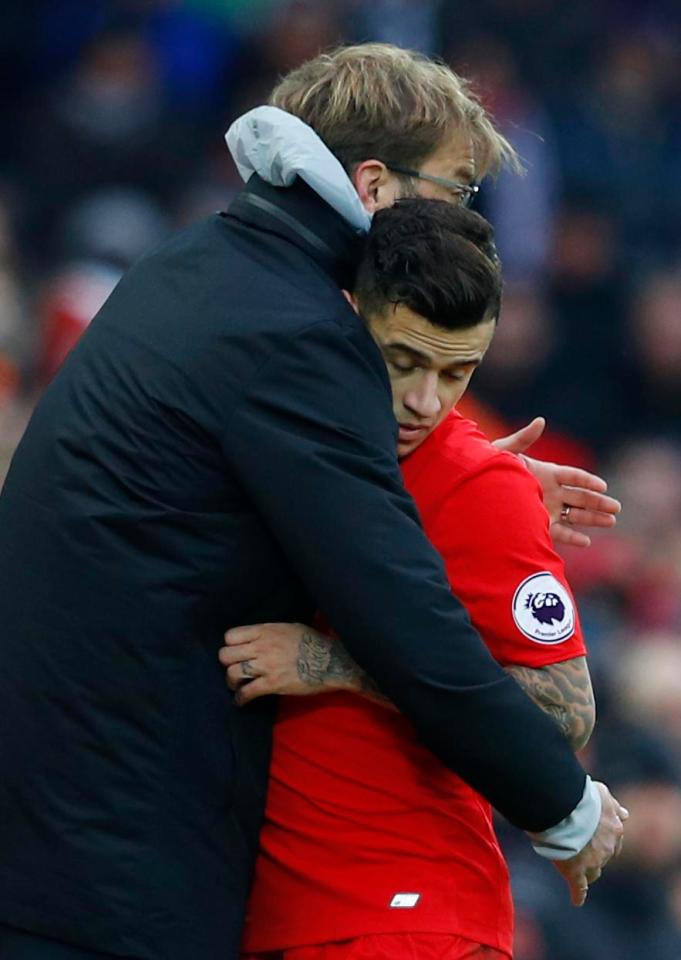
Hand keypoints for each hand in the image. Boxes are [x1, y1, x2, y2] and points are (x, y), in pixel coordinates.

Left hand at [219, 622, 335, 704]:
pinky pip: (247, 692)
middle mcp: (262, 647)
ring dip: (232, 682)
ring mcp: (266, 666)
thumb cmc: (314, 642)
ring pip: (232, 673)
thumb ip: (271, 632)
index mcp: (266, 631)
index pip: (231, 636)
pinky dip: (241, 699)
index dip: (230, 645)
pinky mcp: (273, 684)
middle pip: (225, 655)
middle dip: (227, 664)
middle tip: (234, 669)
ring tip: (237, 686)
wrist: (331, 661)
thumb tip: (259, 637)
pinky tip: (241, 702)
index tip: (236, 652)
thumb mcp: (290, 628)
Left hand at [493, 417, 620, 547]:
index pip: (573, 475)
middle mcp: (550, 491)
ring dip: (593, 519)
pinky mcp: (540, 526)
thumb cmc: (487, 469)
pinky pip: (560, 533)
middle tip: (617, 508)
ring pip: (575, 515)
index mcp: (546, 472)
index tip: (602, 486)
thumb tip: (540, 421)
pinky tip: (586, 541)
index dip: (587, 480)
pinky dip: (573, 537)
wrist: (474, 494)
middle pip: (580, 497)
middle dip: (598, 502)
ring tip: (611, 522)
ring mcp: (547, 510)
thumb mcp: (504, 452)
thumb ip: (523, 439)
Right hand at [553, 782, 628, 906]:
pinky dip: (578, 895)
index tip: (596, 839)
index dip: (603, 840)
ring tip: (579, 871)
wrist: (565, 807)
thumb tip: (626, 815)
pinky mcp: (576, 871)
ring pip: (594, 872)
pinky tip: (577, 901)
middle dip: (597, 856)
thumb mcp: (602, 794)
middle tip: (584, 851)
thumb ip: (613, 806)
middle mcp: (607, 847)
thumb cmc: (581, 797)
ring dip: (589, 871)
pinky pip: (579, 887)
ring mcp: (592, 861)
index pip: (613, 839)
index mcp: (614, 828)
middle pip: (604, 857)